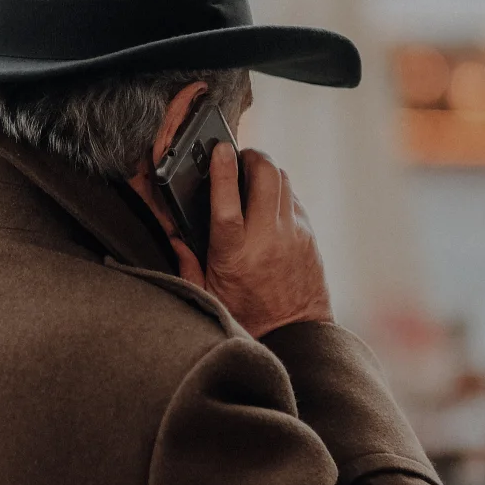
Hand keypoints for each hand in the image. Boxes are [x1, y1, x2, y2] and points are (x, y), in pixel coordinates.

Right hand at [169, 145, 332, 337]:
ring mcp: (293, 235)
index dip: (223, 171)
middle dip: (252, 157)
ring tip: (251, 176)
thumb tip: (175, 235)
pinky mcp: (310, 236)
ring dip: (266, 171)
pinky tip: (268, 203)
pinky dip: (280, 193)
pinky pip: (294, 200)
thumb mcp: (208, 294)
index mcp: (235, 255)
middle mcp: (268, 240)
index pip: (228, 203)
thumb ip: (188, 262)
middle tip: (239, 157)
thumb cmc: (248, 317)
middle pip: (266, 177)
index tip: (220, 149)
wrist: (295, 335)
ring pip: (283, 181)